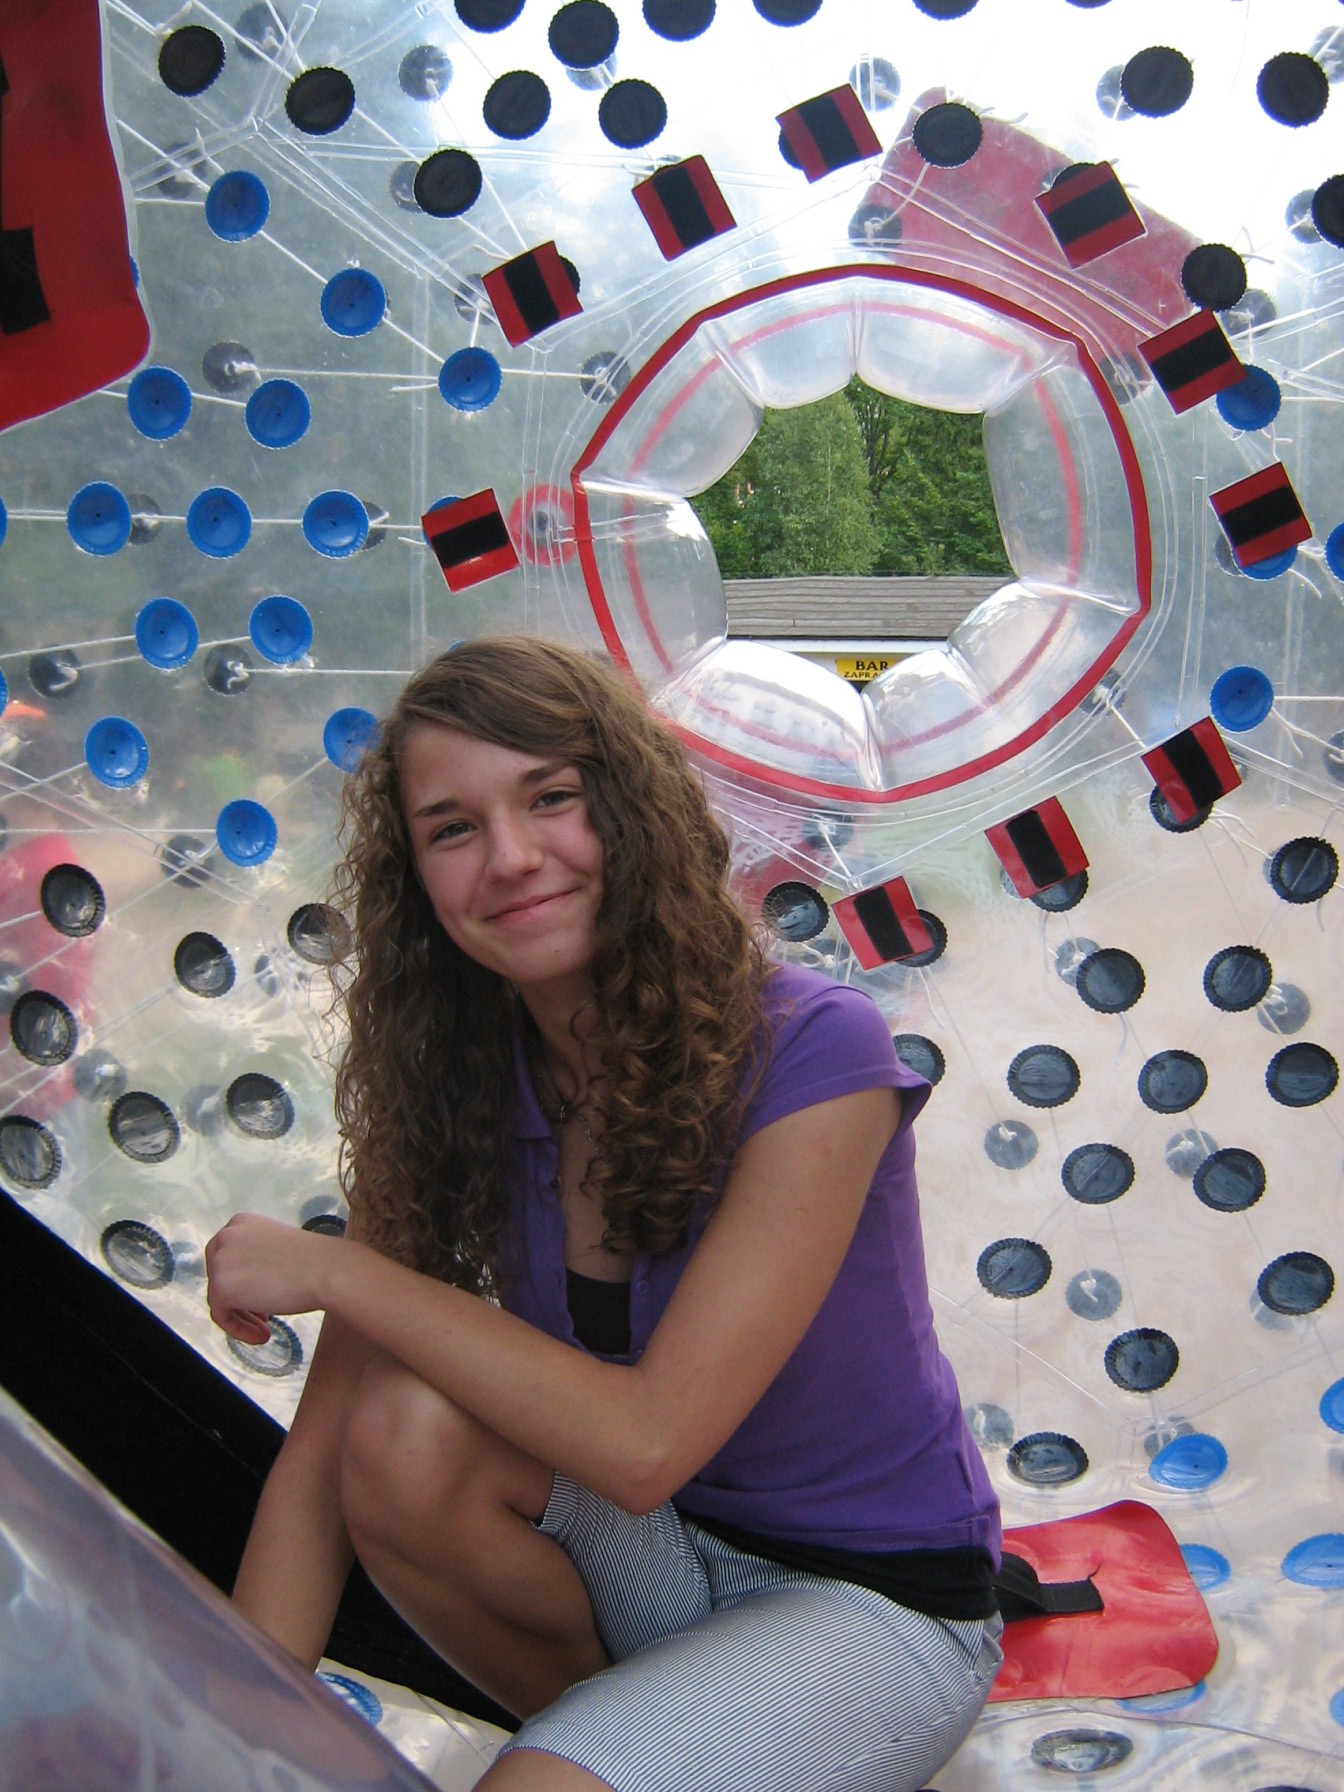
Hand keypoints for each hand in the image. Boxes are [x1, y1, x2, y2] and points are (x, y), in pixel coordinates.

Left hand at [206, 1213, 335, 1344]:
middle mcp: (225, 1236)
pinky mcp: (221, 1288)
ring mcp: (220, 1262)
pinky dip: (239, 1329)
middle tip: (262, 1315)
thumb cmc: (313, 1261)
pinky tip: (265, 1335)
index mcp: (240, 1223)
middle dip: (238, 1298)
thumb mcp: (276, 1247)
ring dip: (242, 1317)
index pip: (227, 1256)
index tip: (260, 1295)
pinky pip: (222, 1316)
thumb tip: (245, 1282)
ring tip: (266, 1330)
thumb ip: (255, 1257)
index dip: (241, 1280)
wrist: (326, 1271)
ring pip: (219, 1298)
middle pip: (219, 1276)